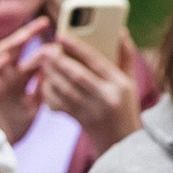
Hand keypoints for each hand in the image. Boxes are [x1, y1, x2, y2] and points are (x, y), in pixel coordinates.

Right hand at [0, 16, 50, 144]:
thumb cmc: (11, 130)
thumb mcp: (31, 108)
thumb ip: (40, 91)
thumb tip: (54, 76)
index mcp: (16, 81)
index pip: (27, 55)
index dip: (36, 40)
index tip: (50, 28)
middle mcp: (5, 78)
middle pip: (15, 50)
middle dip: (28, 35)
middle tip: (44, 24)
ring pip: (3, 58)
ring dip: (14, 46)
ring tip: (28, 35)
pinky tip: (5, 57)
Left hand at [37, 30, 142, 150]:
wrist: (123, 142)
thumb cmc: (126, 106)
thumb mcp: (130, 82)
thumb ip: (125, 56)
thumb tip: (120, 31)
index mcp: (119, 84)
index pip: (96, 61)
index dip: (77, 47)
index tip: (61, 36)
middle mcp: (106, 97)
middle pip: (78, 75)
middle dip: (59, 61)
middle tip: (45, 49)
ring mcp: (93, 111)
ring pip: (66, 90)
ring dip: (51, 75)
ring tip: (42, 62)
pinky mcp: (81, 120)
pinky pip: (61, 104)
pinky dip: (50, 93)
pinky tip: (44, 82)